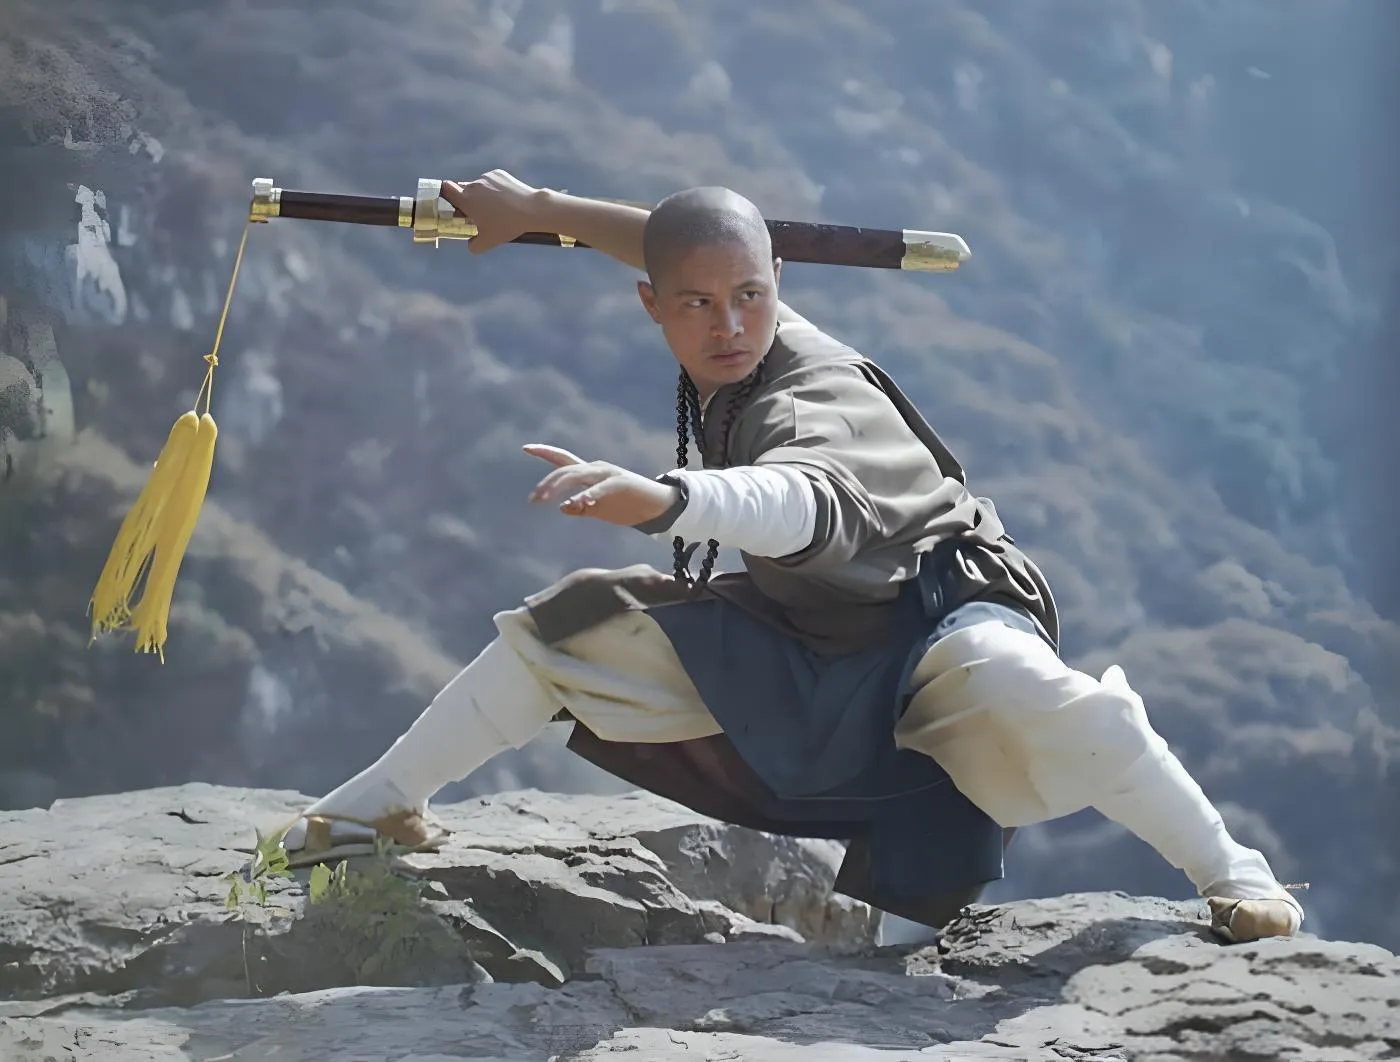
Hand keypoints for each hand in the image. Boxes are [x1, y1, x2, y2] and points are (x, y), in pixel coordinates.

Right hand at [439, 170, 546, 254]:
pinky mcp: (498, 173)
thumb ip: (473, 245)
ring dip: (481, 195)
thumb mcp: (488, 242)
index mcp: (467, 200)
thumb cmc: (507, 226)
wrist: (532, 209)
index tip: (450, 203)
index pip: (445, 189)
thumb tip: (470, 244)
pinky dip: (493, 189)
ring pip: (477, 186)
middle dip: (465, 200)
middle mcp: (473, 185)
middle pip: (462, 189)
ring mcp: (486, 177)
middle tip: (476, 212)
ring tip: (496, 208)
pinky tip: (505, 199)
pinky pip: (490, 181)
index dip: (444, 195)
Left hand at [525, 444, 680, 527]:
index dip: (544, 452)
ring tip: (544, 499)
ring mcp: (608, 474)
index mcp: (589, 474)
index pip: (563, 460)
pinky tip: (577, 502)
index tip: (525, 447)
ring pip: (577, 475)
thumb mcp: (599, 510)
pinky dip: (587, 494)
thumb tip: (562, 508)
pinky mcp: (620, 483)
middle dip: (547, 484)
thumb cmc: (627, 507)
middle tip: (533, 500)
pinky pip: (600, 488)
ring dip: (559, 487)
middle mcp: (596, 469)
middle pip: (565, 470)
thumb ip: (580, 508)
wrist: (657, 507)